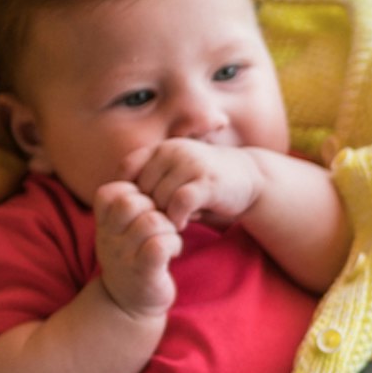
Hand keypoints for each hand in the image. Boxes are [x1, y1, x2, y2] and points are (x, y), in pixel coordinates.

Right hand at [91, 183, 179, 320]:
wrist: (130, 303)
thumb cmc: (132, 256)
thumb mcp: (121, 228)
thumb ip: (127, 202)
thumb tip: (142, 168)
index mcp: (103, 223)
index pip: (112, 191)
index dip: (135, 192)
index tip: (146, 207)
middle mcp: (109, 238)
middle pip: (132, 201)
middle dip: (155, 206)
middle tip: (162, 221)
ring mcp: (124, 256)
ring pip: (151, 221)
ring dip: (168, 226)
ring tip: (170, 236)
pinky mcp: (144, 272)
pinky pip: (159, 245)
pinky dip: (173, 243)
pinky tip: (173, 251)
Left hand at [133, 137, 263, 228]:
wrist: (250, 178)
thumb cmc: (205, 182)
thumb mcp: (175, 176)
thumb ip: (152, 184)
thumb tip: (121, 206)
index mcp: (161, 149)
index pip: (127, 167)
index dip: (126, 192)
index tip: (135, 210)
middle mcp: (173, 151)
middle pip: (142, 188)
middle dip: (148, 209)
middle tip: (157, 223)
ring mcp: (190, 164)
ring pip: (159, 197)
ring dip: (163, 216)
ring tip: (171, 224)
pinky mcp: (207, 181)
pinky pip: (180, 202)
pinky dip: (177, 217)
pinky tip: (182, 224)